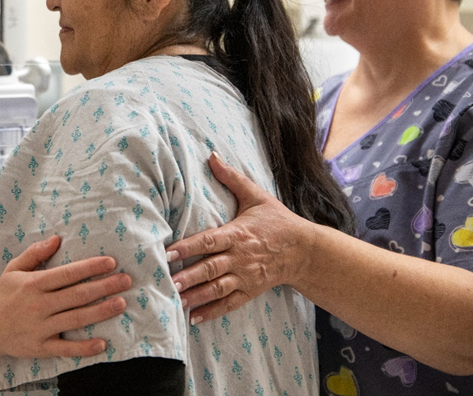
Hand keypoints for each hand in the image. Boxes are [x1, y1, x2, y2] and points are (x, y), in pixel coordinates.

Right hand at [0, 235, 129, 359]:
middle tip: (126, 280)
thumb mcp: (13, 269)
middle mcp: (39, 305)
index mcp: (34, 284)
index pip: (67, 274)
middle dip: (104, 286)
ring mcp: (41, 328)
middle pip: (77, 295)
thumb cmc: (2, 295)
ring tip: (121, 303)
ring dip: (101, 311)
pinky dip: (84, 347)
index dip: (90, 267)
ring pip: (76, 319)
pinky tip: (102, 343)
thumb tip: (56, 239)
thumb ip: (35, 253)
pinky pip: (66, 348)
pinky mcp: (40, 347)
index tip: (110, 262)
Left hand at [165, 153, 312, 323]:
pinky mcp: (250, 291)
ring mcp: (245, 277)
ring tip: (175, 301)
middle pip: (211, 268)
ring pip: (217, 289)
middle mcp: (240, 258)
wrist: (305, 250)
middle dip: (189, 276)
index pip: (209, 241)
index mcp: (238, 234)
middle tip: (167, 281)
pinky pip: (229, 304)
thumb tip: (211, 155)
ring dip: (196, 296)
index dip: (188, 247)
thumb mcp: (256, 196)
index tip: (168, 252)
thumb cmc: (276, 220)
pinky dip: (212, 312)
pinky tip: (193, 318)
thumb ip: (231, 177)